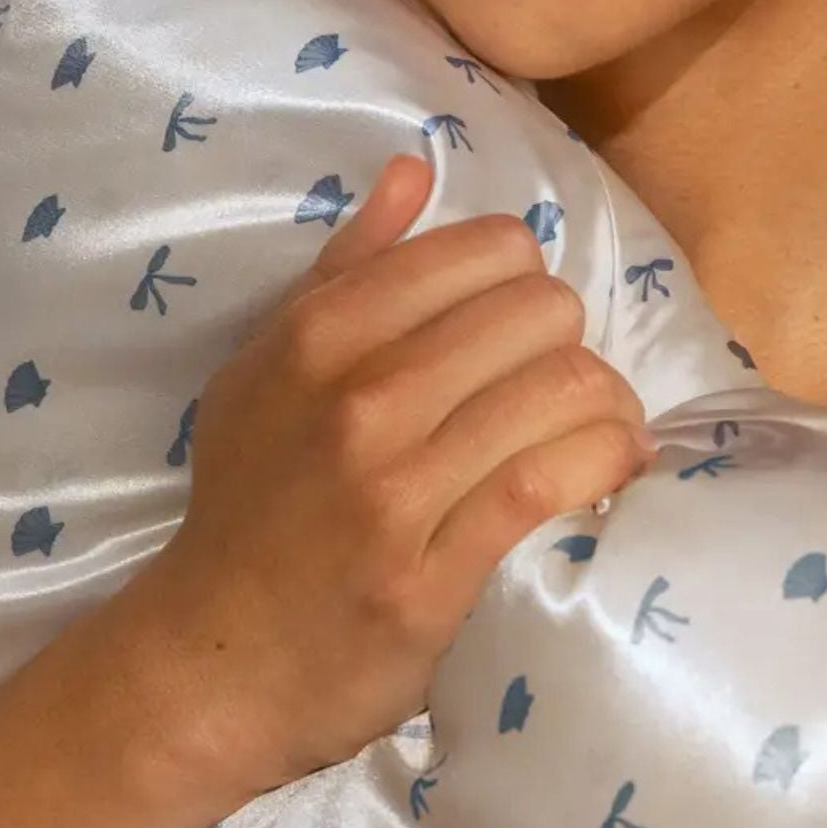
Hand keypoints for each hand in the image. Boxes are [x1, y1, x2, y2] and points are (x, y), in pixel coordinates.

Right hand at [110, 152, 658, 805]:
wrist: (212, 660)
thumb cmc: (251, 503)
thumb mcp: (267, 367)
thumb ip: (348, 265)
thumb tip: (416, 167)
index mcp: (321, 331)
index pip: (488, 249)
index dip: (523, 278)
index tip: (518, 320)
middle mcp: (360, 395)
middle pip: (541, 311)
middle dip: (567, 340)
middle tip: (557, 380)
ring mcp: (396, 485)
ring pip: (562, 387)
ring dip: (605, 404)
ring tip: (596, 425)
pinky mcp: (435, 569)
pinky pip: (553, 479)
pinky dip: (606, 459)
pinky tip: (614, 464)